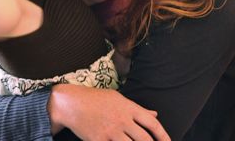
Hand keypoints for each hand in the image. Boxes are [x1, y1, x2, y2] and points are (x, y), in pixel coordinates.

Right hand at [49, 85, 169, 140]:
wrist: (72, 103)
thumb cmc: (96, 99)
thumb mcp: (118, 99)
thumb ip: (137, 109)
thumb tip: (155, 114)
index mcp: (129, 107)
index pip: (152, 123)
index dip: (163, 135)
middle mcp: (122, 120)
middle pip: (144, 139)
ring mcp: (110, 131)